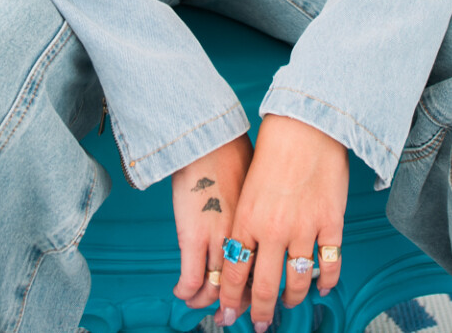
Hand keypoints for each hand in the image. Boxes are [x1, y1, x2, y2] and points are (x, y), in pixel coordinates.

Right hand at [171, 133, 252, 309]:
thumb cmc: (234, 154)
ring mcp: (218, 240)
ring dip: (208, 302)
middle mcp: (244, 239)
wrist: (209, 141)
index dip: (260, 289)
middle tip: (231, 311)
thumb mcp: (259, 184)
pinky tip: (184, 293)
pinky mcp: (193, 238)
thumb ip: (261, 208)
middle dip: (239, 305)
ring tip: (202, 303)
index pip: (267, 271)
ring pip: (217, 288)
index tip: (254, 296)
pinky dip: (187, 291)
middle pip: (246, 286)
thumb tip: (265, 216)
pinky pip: (192, 280)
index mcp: (263, 228)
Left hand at [219, 115, 348, 329]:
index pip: (234, 273)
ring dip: (293, 298)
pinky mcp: (331, 222)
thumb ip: (246, 227)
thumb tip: (244, 262)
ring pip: (297, 282)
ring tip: (291, 302)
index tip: (228, 315)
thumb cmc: (274, 155)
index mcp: (246, 220)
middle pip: (265, 287)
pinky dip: (326, 281)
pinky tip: (323, 287)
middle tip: (261, 325)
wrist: (304, 127)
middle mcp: (273, 229)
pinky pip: (330, 265)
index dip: (230, 300)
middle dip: (262, 313)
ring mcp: (304, 227)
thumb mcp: (248, 193)